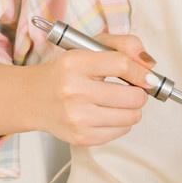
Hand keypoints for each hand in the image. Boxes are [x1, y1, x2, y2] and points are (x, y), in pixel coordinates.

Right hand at [30, 34, 154, 145]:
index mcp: (75, 63)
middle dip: (139, 92)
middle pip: (132, 96)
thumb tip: (149, 64)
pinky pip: (121, 131)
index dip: (142, 72)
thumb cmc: (65, 72)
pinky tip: (108, 113)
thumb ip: (123, 45)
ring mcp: (76, 117)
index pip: (122, 65)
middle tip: (132, 89)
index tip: (147, 76)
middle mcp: (73, 91)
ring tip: (119, 101)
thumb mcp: (89, 47)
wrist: (32, 98)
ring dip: (132, 109)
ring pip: (131, 116)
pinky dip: (121, 122)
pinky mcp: (80, 137)